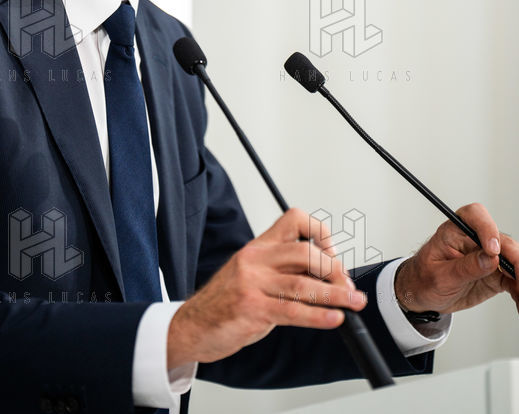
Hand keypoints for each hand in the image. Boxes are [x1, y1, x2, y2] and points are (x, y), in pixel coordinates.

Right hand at [167, 207, 367, 368]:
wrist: (191, 326)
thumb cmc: (225, 303)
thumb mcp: (253, 277)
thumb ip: (283, 272)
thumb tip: (325, 277)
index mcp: (258, 247)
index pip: (294, 219)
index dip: (320, 234)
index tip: (333, 256)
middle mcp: (255, 259)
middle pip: (305, 252)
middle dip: (334, 270)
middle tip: (348, 287)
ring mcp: (252, 282)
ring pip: (303, 283)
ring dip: (336, 294)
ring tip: (354, 303)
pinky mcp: (251, 308)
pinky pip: (293, 310)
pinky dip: (318, 315)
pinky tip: (334, 319)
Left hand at [394, 203, 518, 315]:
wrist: (423, 293)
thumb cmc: (424, 278)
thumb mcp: (439, 276)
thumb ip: (464, 267)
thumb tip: (489, 258)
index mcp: (455, 231)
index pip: (474, 216)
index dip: (487, 228)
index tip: (493, 250)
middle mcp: (474, 240)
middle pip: (501, 241)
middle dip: (514, 258)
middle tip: (517, 276)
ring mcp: (487, 257)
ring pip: (512, 259)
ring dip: (518, 275)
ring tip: (518, 294)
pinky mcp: (495, 274)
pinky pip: (513, 279)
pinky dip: (518, 289)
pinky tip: (518, 299)